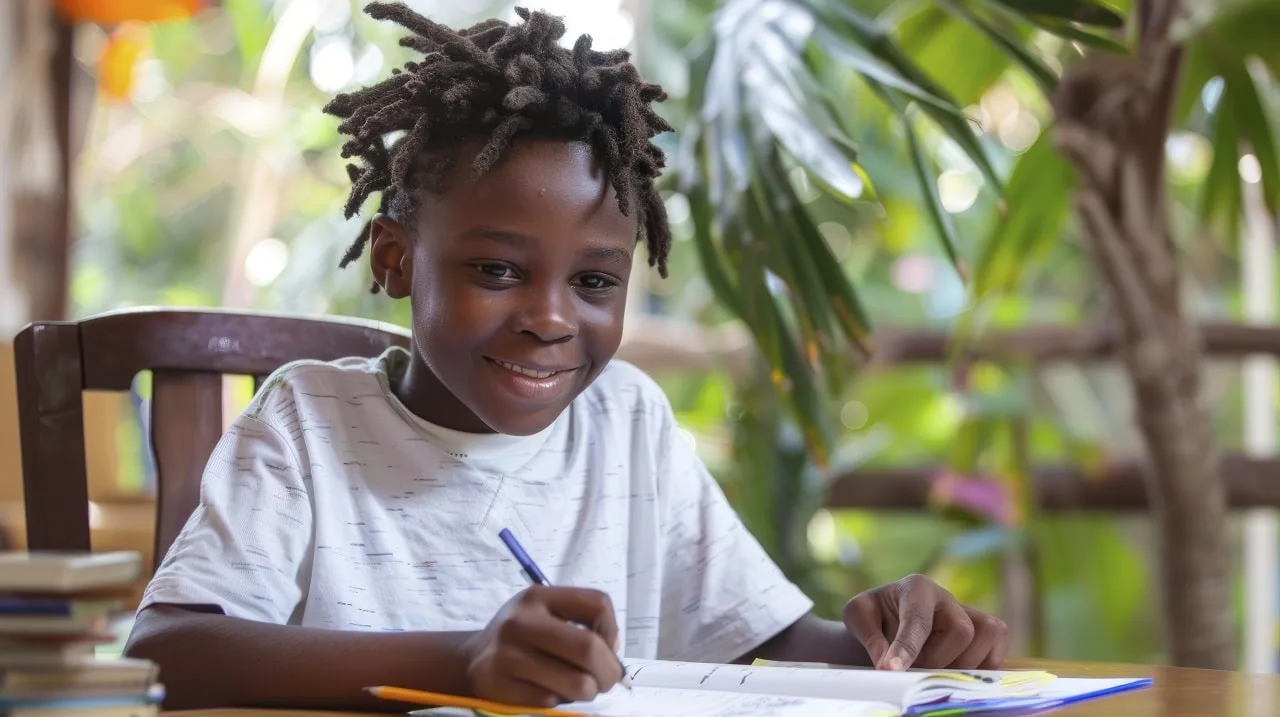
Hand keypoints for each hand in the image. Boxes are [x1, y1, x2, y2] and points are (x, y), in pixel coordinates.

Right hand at [464, 585, 623, 706]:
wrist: (471, 660)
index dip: (612, 629)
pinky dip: (559, 700)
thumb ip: (580, 624)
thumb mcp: (545, 614)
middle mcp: (521, 622)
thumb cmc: (522, 638)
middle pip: (588, 648)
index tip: (607, 645)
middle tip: (607, 680)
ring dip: (588, 690)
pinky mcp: (500, 688)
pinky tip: (549, 690)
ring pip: (577, 682)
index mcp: (537, 597)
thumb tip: (613, 653)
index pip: (597, 603)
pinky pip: (552, 701)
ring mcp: (507, 656)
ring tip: (581, 687)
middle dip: (609, 671)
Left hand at [842, 574, 1008, 670]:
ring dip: (959, 664)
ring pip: (986, 637)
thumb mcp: (858, 617)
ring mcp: (969, 614)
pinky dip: (981, 668)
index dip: (906, 648)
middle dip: (936, 659)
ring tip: (932, 668)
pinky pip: (997, 651)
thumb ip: (870, 637)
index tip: (890, 669)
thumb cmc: (874, 617)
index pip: (918, 620)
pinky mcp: (985, 634)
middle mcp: (947, 597)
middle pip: (961, 631)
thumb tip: (887, 664)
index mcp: (916, 587)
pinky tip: (954, 671)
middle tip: (912, 667)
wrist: (887, 623)